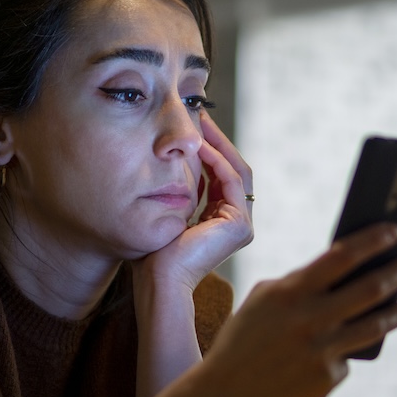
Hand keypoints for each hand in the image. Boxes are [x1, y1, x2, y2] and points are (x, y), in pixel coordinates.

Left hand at [133, 111, 252, 289]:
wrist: (158, 281)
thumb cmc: (153, 255)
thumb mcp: (166, 212)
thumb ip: (174, 191)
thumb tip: (166, 160)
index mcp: (222, 221)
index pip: (222, 176)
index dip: (210, 148)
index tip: (193, 125)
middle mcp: (238, 222)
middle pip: (233, 169)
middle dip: (217, 141)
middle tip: (201, 114)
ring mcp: (242, 225)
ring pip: (236, 171)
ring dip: (218, 144)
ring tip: (200, 122)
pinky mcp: (240, 225)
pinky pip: (231, 181)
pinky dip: (216, 160)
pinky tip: (198, 145)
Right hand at [196, 223, 396, 396]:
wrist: (225, 391)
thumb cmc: (246, 337)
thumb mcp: (264, 299)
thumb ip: (300, 283)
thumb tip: (348, 272)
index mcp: (290, 291)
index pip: (342, 256)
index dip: (373, 240)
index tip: (394, 231)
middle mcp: (310, 318)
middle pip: (370, 287)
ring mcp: (321, 350)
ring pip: (374, 325)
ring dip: (396, 312)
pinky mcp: (326, 378)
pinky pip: (347, 358)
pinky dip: (346, 352)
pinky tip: (341, 351)